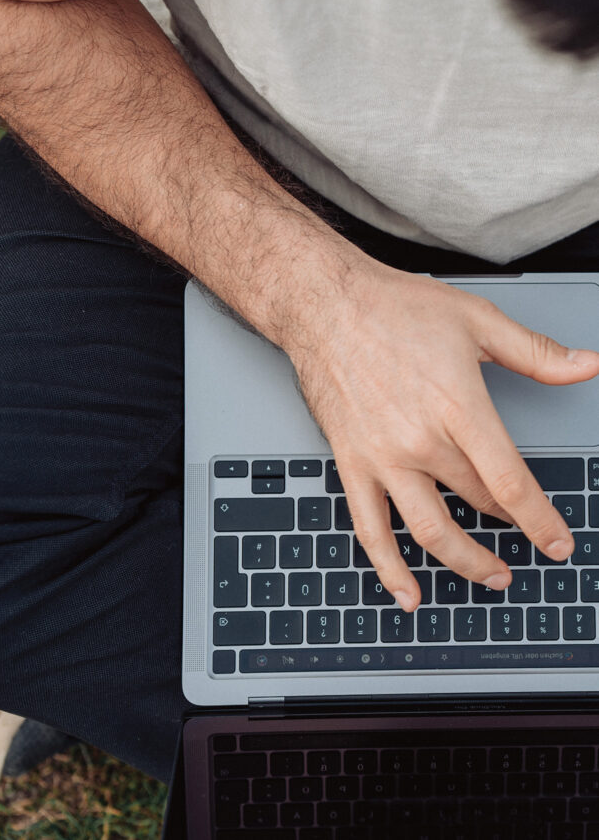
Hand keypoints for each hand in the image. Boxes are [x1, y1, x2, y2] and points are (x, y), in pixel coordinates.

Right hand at [287, 257, 598, 610]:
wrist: (325, 305)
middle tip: (529, 540)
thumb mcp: (476, 319)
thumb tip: (586, 365)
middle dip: (511, 527)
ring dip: (466, 562)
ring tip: (491, 575)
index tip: (558, 542)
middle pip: (478, 503)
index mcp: (458, 406)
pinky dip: (389, 568)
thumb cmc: (393, 308)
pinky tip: (408, 592)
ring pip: (430, 531)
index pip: (510, 483)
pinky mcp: (351, 463)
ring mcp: (382, 458)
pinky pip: (369, 529)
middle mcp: (420, 440)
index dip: (542, 520)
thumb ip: (535, 353)